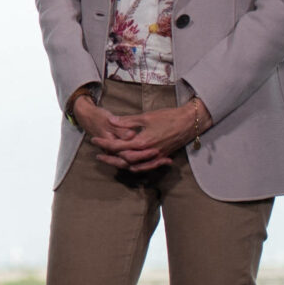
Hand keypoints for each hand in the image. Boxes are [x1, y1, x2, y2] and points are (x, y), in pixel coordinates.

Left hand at [83, 99, 211, 172]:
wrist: (189, 122)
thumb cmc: (168, 117)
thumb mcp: (146, 116)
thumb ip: (127, 121)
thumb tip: (111, 121)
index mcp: (142, 142)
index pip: (118, 146)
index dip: (104, 143)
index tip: (94, 140)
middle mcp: (148, 153)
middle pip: (123, 160)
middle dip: (109, 157)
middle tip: (98, 154)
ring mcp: (155, 157)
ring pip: (134, 166)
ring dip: (120, 164)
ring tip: (109, 160)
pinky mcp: (162, 157)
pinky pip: (146, 167)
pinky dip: (136, 168)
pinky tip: (130, 165)